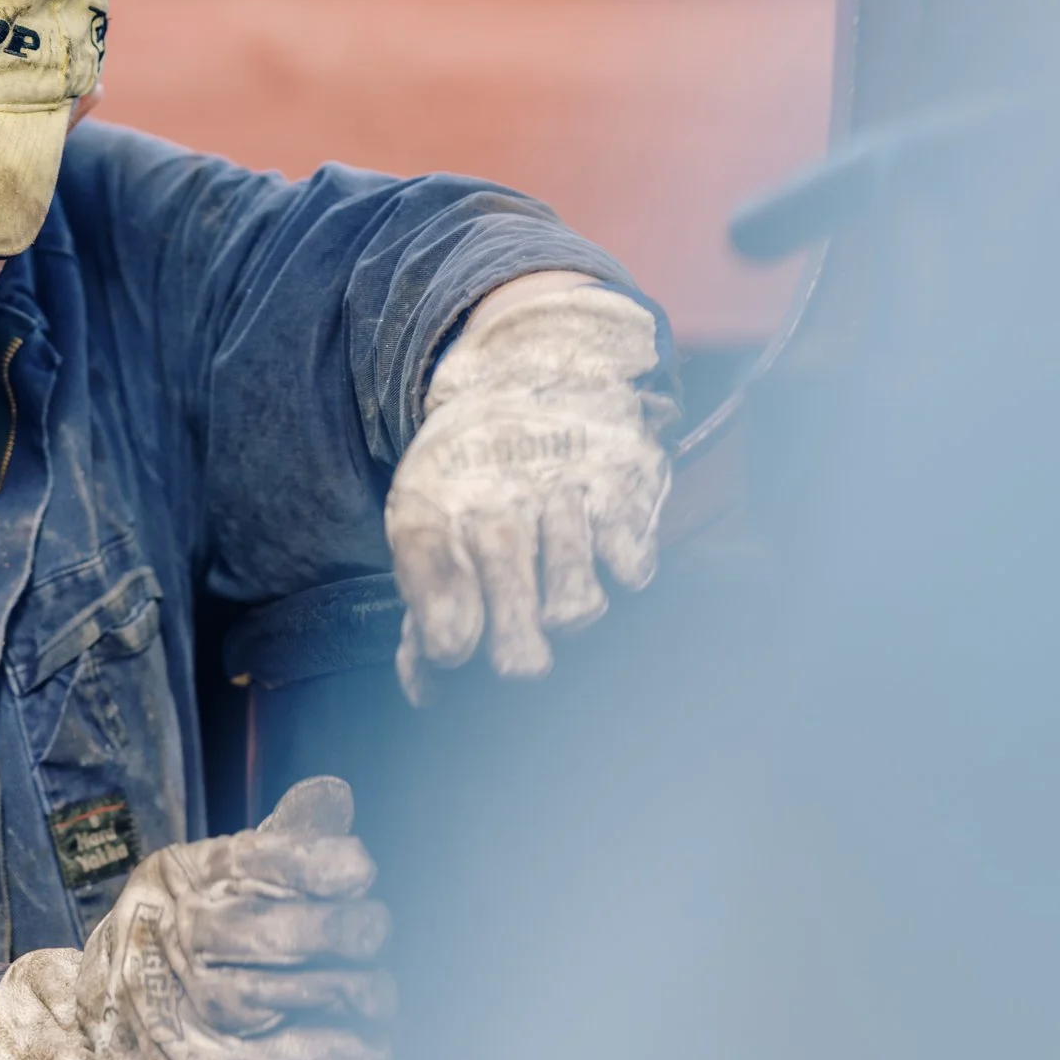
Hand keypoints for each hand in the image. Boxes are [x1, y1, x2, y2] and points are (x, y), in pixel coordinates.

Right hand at [0, 778, 392, 1059]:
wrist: (92, 1037)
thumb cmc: (175, 944)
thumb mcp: (209, 881)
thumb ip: (279, 845)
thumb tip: (335, 796)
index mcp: (177, 879)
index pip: (256, 860)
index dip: (319, 864)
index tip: (360, 871)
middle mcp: (170, 940)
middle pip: (269, 930)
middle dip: (341, 930)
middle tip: (373, 932)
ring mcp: (182, 1011)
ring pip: (283, 996)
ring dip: (354, 994)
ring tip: (381, 993)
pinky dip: (339, 1052)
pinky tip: (373, 1047)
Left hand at [385, 278, 671, 702]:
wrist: (537, 367)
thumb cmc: (476, 471)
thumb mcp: (428, 515)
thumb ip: (427, 604)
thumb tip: (429, 692)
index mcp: (433, 512)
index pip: (440, 606)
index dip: (448, 641)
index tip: (454, 650)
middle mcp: (496, 504)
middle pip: (510, 614)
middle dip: (517, 655)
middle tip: (521, 659)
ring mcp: (562, 497)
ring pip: (575, 605)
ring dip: (569, 615)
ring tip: (560, 606)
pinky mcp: (623, 489)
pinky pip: (633, 564)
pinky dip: (627, 571)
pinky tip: (610, 557)